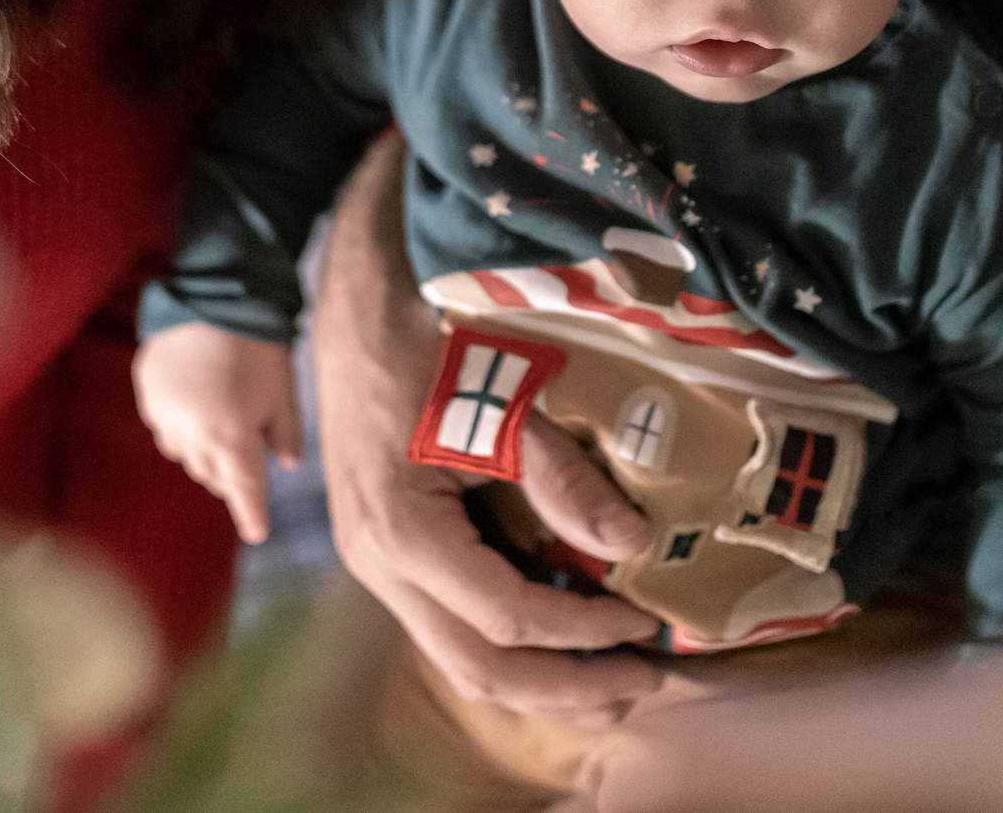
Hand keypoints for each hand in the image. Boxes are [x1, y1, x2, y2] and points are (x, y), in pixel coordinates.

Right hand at [133, 322, 301, 543]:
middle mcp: (193, 434)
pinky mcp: (148, 394)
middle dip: (229, 472)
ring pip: (184, 453)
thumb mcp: (282, 393)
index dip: (251, 513)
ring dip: (203, 450)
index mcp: (231, 437)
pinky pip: (165, 425)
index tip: (258, 533)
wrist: (215, 296)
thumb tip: (288, 465)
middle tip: (245, 452)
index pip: (243, 489)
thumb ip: (287, 434)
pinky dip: (181, 425)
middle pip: (210, 474)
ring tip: (219, 420)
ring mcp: (164, 415)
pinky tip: (196, 400)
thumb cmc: (258, 346)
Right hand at [309, 131, 664, 729]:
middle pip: (479, 668)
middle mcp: (380, 569)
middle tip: (639, 684)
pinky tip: (554, 644)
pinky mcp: (386, 553)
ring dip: (536, 683)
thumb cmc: (426, 348)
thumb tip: (632, 541)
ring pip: (458, 659)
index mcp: (404, 537)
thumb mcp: (501, 404)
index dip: (585, 634)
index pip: (510, 619)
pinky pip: (449, 626)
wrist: (356, 312)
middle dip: (565, 690)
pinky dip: (507, 647)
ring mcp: (376, 567)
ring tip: (606, 690)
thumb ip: (561, 478)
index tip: (647, 626)